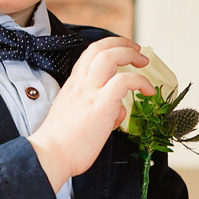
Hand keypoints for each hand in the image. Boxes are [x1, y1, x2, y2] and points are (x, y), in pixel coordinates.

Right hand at [28, 38, 154, 191]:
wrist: (51, 155)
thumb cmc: (63, 142)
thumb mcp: (77, 116)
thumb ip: (98, 107)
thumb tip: (119, 111)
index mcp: (74, 83)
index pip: (90, 53)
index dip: (109, 46)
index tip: (123, 50)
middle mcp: (81, 82)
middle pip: (101, 47)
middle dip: (122, 43)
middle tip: (137, 51)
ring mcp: (90, 92)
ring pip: (110, 56)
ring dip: (130, 55)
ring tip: (144, 63)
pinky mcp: (101, 105)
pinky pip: (124, 81)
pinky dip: (140, 81)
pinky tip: (148, 91)